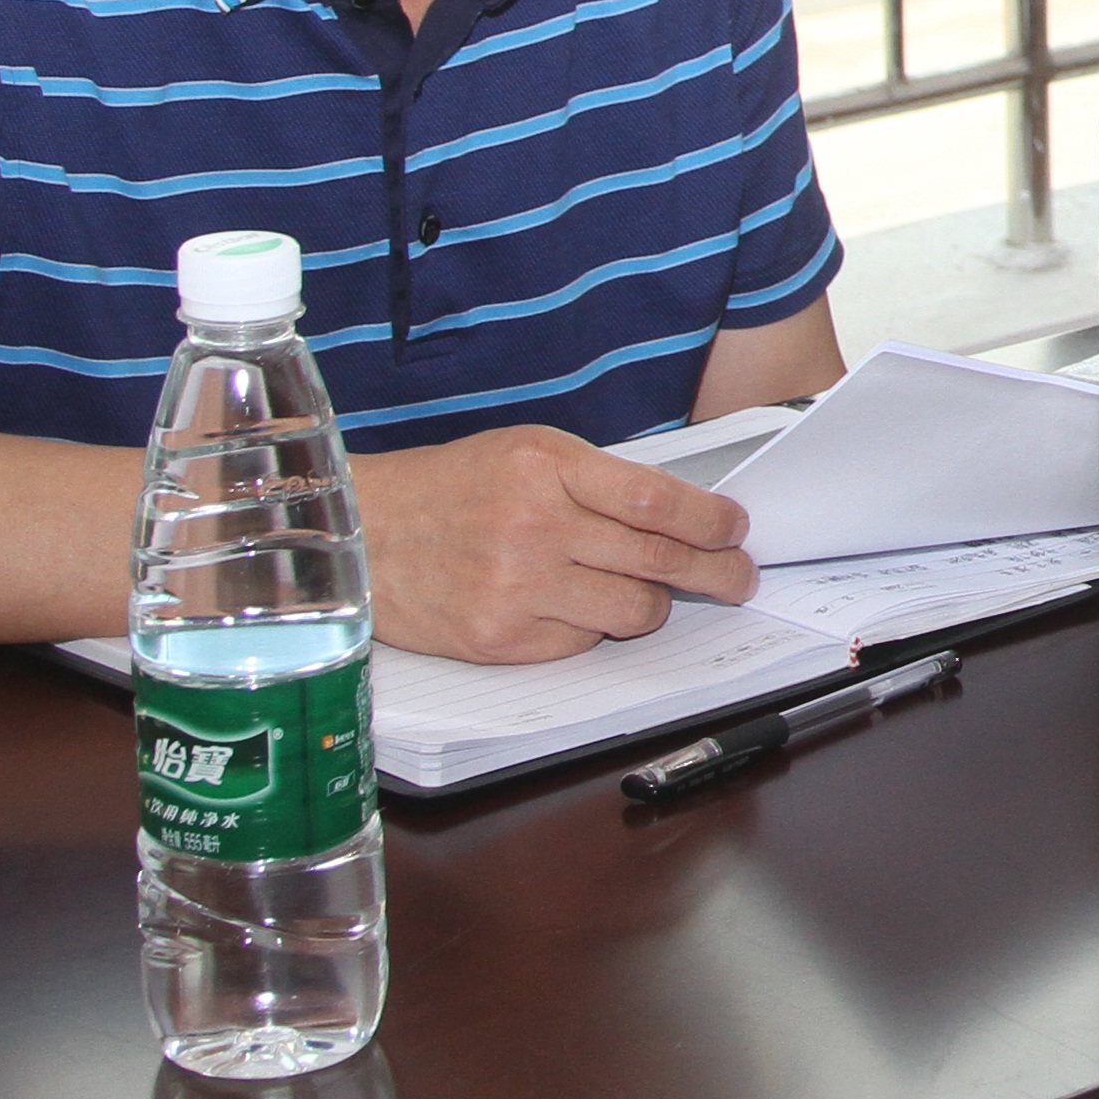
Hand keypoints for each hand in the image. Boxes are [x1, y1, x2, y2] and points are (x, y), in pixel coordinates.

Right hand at [356, 427, 756, 662]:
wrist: (359, 535)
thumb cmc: (447, 489)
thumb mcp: (523, 454)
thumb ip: (596, 482)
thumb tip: (682, 516)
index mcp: (546, 466)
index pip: (657, 499)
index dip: (711, 520)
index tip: (736, 528)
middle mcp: (534, 525)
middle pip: (658, 559)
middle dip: (717, 572)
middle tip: (740, 577)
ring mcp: (516, 587)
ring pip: (633, 611)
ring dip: (654, 604)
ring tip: (648, 593)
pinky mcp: (499, 639)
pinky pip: (584, 643)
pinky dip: (591, 628)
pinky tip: (571, 608)